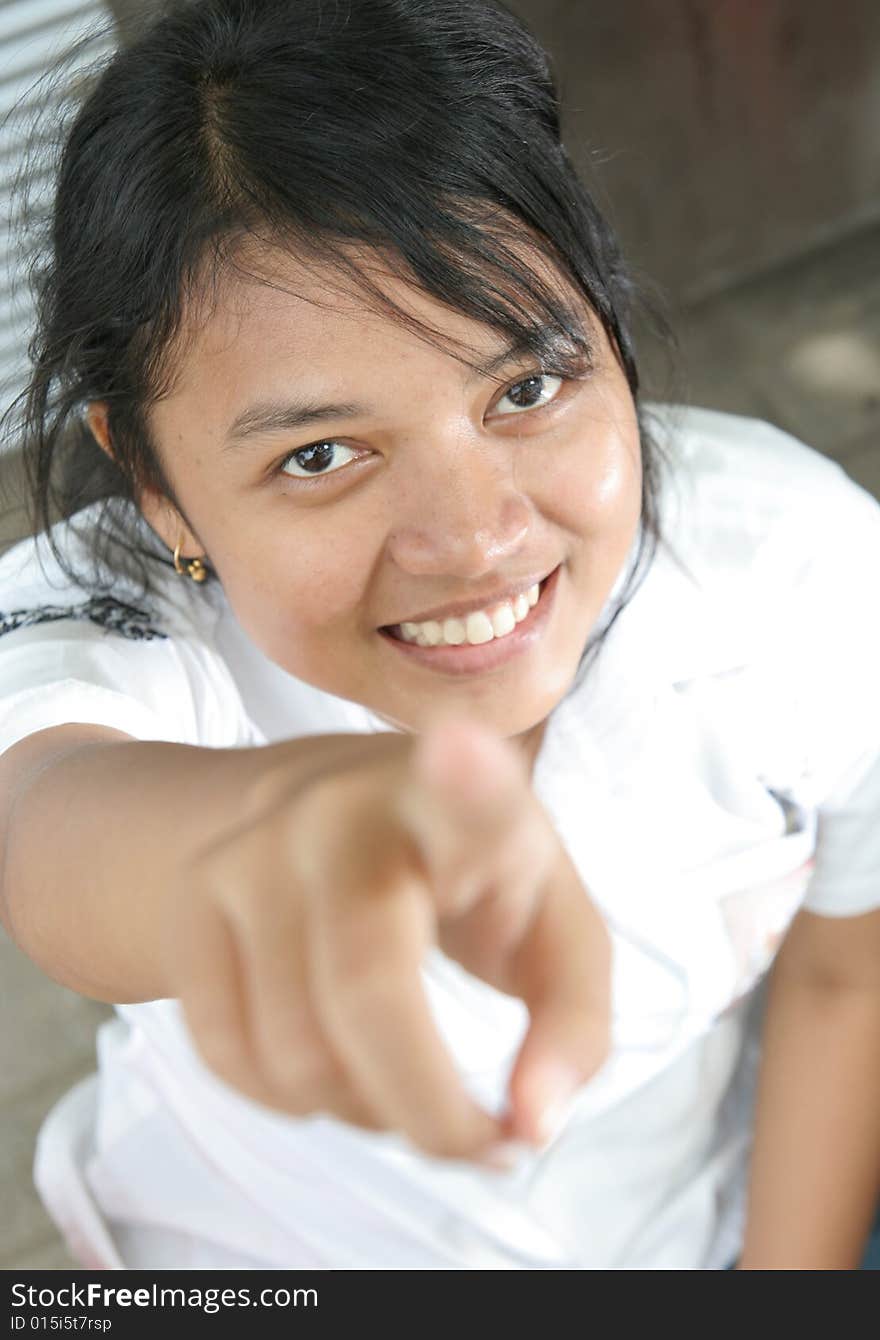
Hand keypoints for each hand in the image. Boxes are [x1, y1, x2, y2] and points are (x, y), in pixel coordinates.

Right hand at [166, 718, 609, 1161]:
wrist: (315, 811)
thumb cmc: (467, 877)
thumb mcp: (550, 927)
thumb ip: (573, 1026)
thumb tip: (530, 1128)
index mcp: (455, 804)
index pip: (464, 791)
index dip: (465, 780)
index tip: (459, 747)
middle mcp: (339, 813)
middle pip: (368, 994)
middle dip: (431, 1112)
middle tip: (479, 1142)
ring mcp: (250, 853)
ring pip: (295, 1052)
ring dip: (363, 1113)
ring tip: (402, 1086)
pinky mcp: (190, 902)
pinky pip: (228, 1057)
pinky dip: (292, 1104)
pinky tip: (332, 1071)